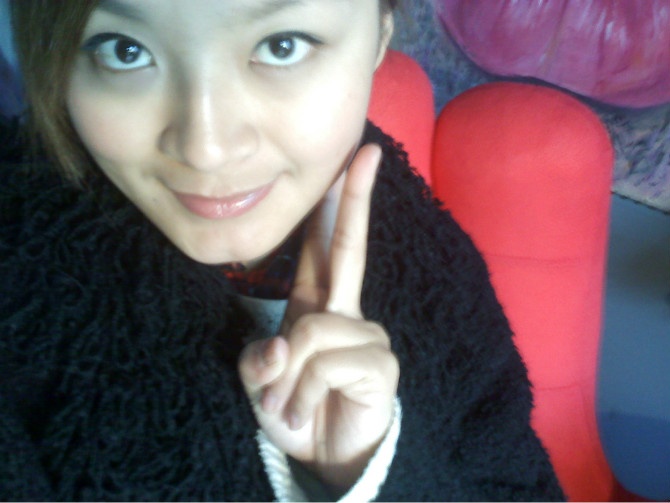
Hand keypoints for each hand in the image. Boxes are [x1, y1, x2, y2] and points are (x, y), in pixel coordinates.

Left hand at [239, 144, 398, 492]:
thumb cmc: (295, 411)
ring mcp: (366, 336)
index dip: (333, 207)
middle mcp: (345, 313)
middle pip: (349, 248)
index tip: (351, 161)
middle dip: (355, 200)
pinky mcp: (380, 363)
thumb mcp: (259, 385)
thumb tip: (283, 346)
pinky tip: (308, 412)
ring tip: (288, 405)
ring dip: (286, 378)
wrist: (325, 457)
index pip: (324, 248)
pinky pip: (325, 362)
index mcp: (315, 307)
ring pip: (310, 331)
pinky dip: (303, 392)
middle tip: (367, 152)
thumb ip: (259, 361)